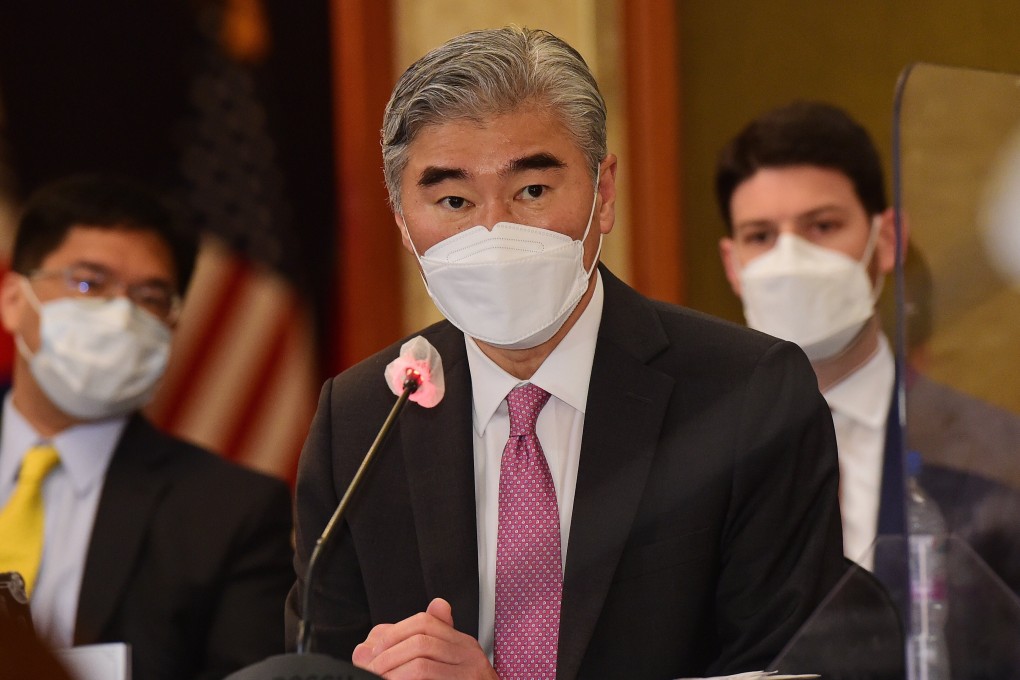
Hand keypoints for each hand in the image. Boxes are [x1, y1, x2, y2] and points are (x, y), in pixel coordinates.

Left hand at [352, 598, 498, 678]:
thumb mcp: (437, 667)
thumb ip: (408, 651)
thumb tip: (366, 647)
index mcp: (461, 643)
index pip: (425, 622)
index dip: (394, 633)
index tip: (375, 650)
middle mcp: (469, 655)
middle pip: (420, 641)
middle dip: (387, 655)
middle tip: (370, 669)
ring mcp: (470, 675)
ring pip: (421, 665)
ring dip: (391, 674)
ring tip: (378, 679)